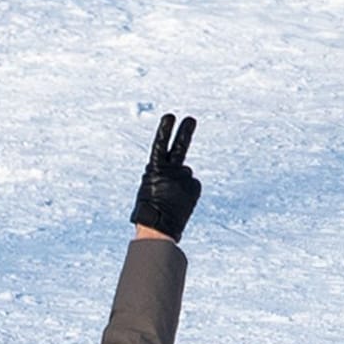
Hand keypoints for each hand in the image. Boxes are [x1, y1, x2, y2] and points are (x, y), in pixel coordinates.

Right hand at [129, 113, 199, 240]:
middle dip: (185, 132)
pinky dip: (187, 192)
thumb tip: (182, 170)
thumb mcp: (148, 187)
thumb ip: (161, 174)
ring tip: (171, 199)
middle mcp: (171, 171)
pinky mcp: (195, 187)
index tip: (171, 116)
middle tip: (191, 119)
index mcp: (154, 169)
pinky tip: (179, 202)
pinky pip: (192, 185)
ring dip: (180, 183)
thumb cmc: (148, 209)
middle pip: (180, 147)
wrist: (158, 227)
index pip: (160, 145)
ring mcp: (185, 178)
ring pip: (185, 175)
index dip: (165, 130)